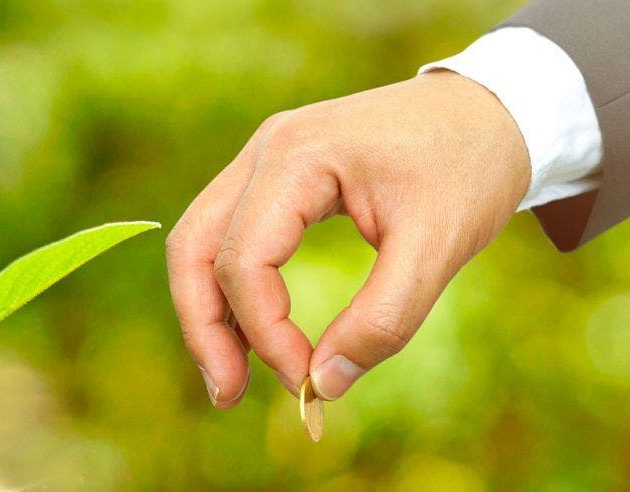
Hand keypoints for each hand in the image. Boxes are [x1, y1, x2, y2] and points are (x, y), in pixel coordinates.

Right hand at [165, 71, 529, 407]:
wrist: (492, 109)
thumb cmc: (471, 166)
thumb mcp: (440, 245)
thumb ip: (384, 319)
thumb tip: (325, 384)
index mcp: (297, 156)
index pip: (244, 260)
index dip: (265, 332)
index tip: (308, 382)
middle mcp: (266, 151)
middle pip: (194, 248)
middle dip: (204, 328)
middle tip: (228, 395)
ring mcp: (265, 159)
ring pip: (201, 242)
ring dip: (209, 312)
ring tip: (233, 377)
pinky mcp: (277, 176)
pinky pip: (231, 235)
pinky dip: (233, 289)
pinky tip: (252, 334)